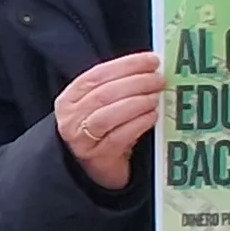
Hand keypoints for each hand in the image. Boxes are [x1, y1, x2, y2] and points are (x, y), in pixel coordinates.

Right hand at [53, 51, 165, 192]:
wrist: (94, 170)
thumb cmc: (104, 131)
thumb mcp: (103, 107)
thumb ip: (119, 87)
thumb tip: (151, 67)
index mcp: (70, 99)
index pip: (97, 75)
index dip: (126, 65)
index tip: (151, 60)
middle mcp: (71, 118)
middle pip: (104, 93)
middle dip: (136, 82)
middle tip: (159, 79)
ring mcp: (82, 139)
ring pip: (108, 115)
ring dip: (137, 102)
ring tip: (156, 97)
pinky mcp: (98, 157)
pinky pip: (119, 137)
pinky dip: (138, 123)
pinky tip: (152, 116)